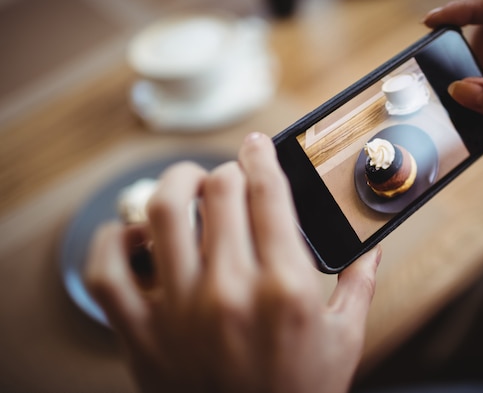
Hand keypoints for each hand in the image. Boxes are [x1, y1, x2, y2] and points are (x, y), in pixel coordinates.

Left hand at [85, 132, 380, 392]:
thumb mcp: (346, 339)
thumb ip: (360, 284)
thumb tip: (373, 247)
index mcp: (286, 287)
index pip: (269, 192)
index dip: (261, 156)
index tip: (256, 145)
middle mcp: (230, 291)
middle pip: (218, 190)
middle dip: (226, 170)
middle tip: (229, 177)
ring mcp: (180, 311)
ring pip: (162, 211)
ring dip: (173, 184)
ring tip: (185, 186)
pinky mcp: (141, 335)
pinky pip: (107, 269)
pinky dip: (112, 240)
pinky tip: (134, 234)